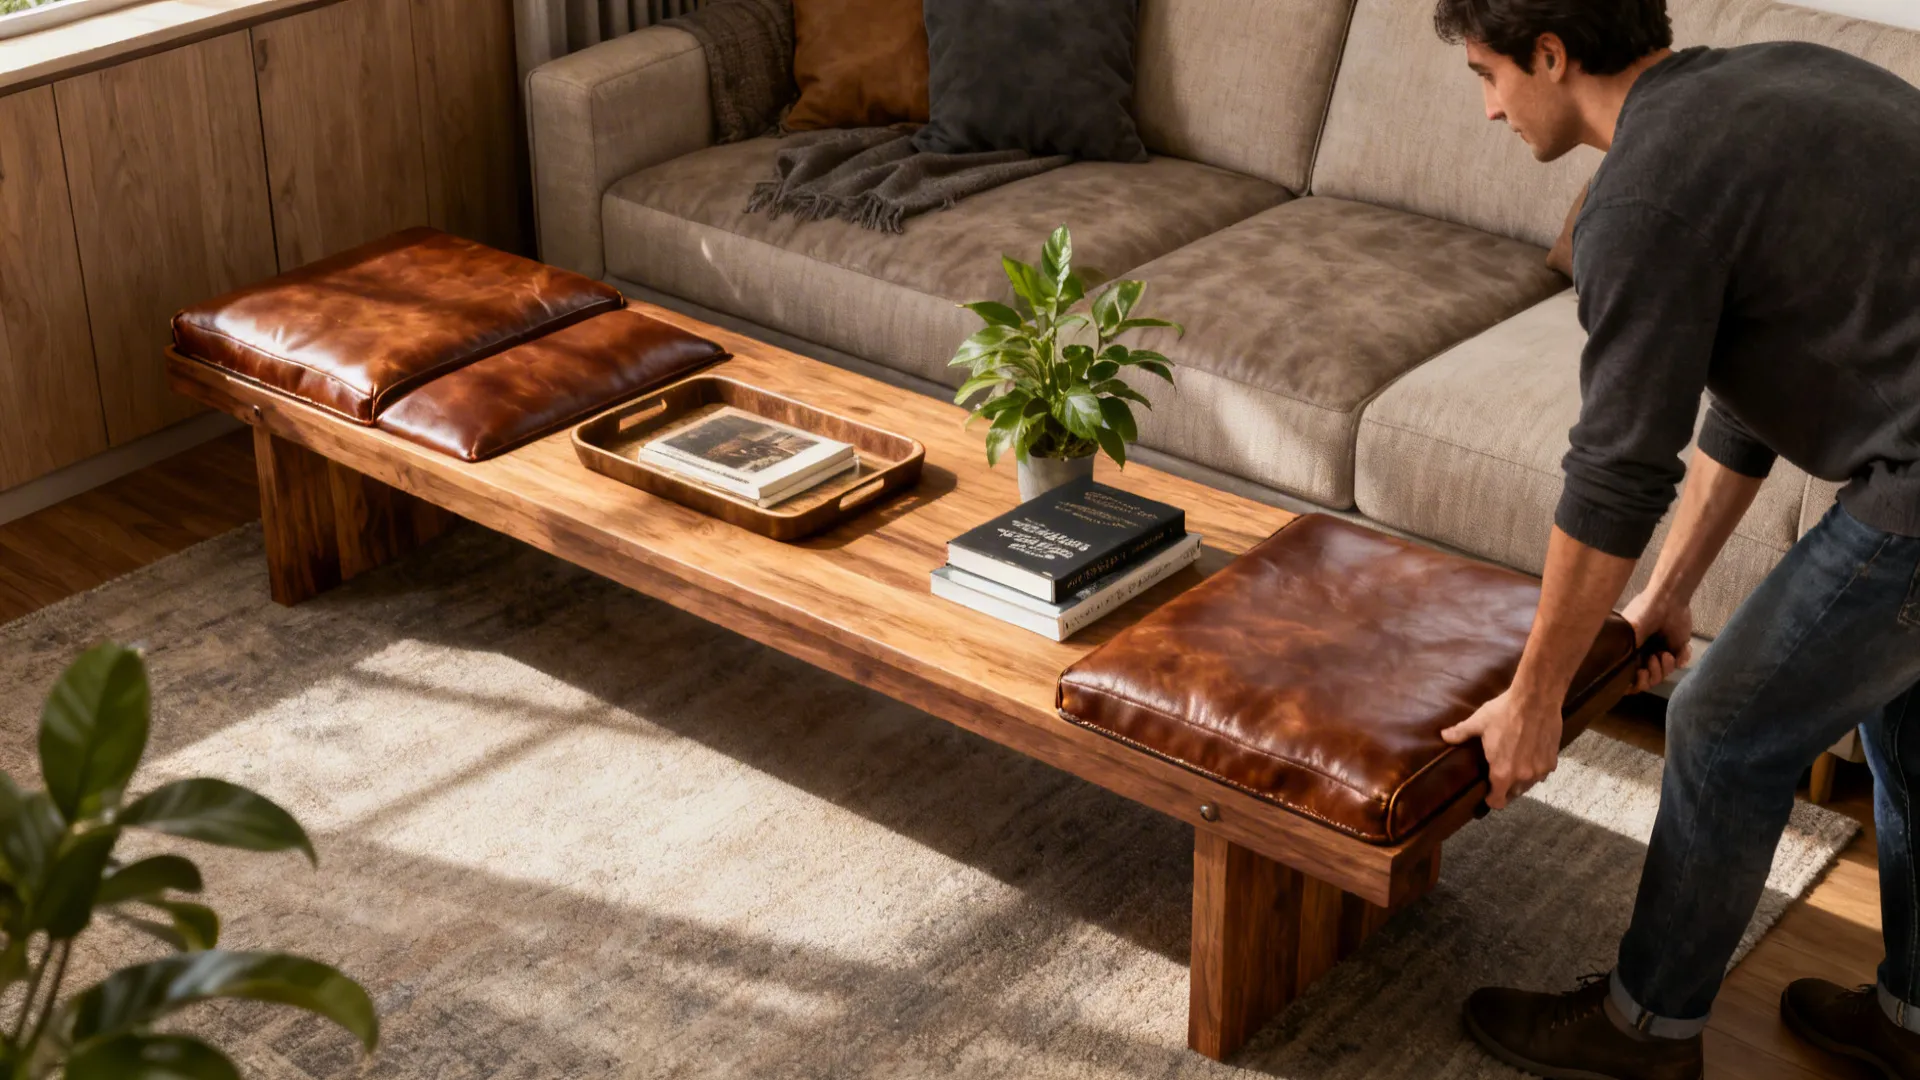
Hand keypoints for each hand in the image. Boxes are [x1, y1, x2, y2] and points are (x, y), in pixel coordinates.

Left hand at [1441, 687, 1562, 809]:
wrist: (1536, 699)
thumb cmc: (1505, 711)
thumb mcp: (1479, 722)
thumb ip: (1461, 733)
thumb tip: (1443, 736)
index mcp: (1502, 772)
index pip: (1498, 801)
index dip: (1492, 800)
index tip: (1489, 795)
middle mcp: (1523, 776)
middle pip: (1514, 794)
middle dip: (1506, 789)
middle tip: (1500, 776)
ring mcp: (1539, 770)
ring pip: (1529, 784)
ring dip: (1522, 780)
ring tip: (1515, 766)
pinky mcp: (1552, 760)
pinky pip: (1542, 773)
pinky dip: (1536, 769)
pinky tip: (1530, 756)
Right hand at [1620, 590, 1692, 692]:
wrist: (1668, 599)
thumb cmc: (1645, 613)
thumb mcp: (1630, 633)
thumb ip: (1626, 652)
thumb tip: (1620, 671)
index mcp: (1630, 651)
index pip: (1629, 677)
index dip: (1635, 682)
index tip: (1640, 672)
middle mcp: (1643, 654)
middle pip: (1648, 680)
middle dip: (1653, 675)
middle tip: (1653, 659)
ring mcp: (1661, 652)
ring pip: (1664, 674)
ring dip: (1666, 667)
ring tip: (1666, 653)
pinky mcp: (1678, 648)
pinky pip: (1680, 664)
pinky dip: (1682, 658)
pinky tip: (1681, 648)